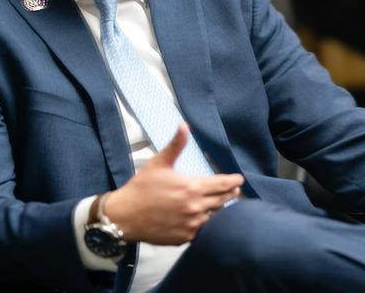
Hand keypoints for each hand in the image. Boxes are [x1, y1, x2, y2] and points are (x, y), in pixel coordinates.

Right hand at [103, 123, 243, 244]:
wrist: (125, 216)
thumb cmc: (141, 187)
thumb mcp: (159, 163)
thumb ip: (176, 145)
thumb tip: (184, 125)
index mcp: (192, 188)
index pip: (222, 185)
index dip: (233, 181)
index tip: (239, 179)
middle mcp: (195, 208)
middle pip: (222, 201)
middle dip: (230, 194)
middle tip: (235, 190)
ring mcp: (190, 225)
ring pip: (213, 217)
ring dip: (218, 209)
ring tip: (220, 204)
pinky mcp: (184, 238)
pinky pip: (201, 231)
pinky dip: (205, 224)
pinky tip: (204, 219)